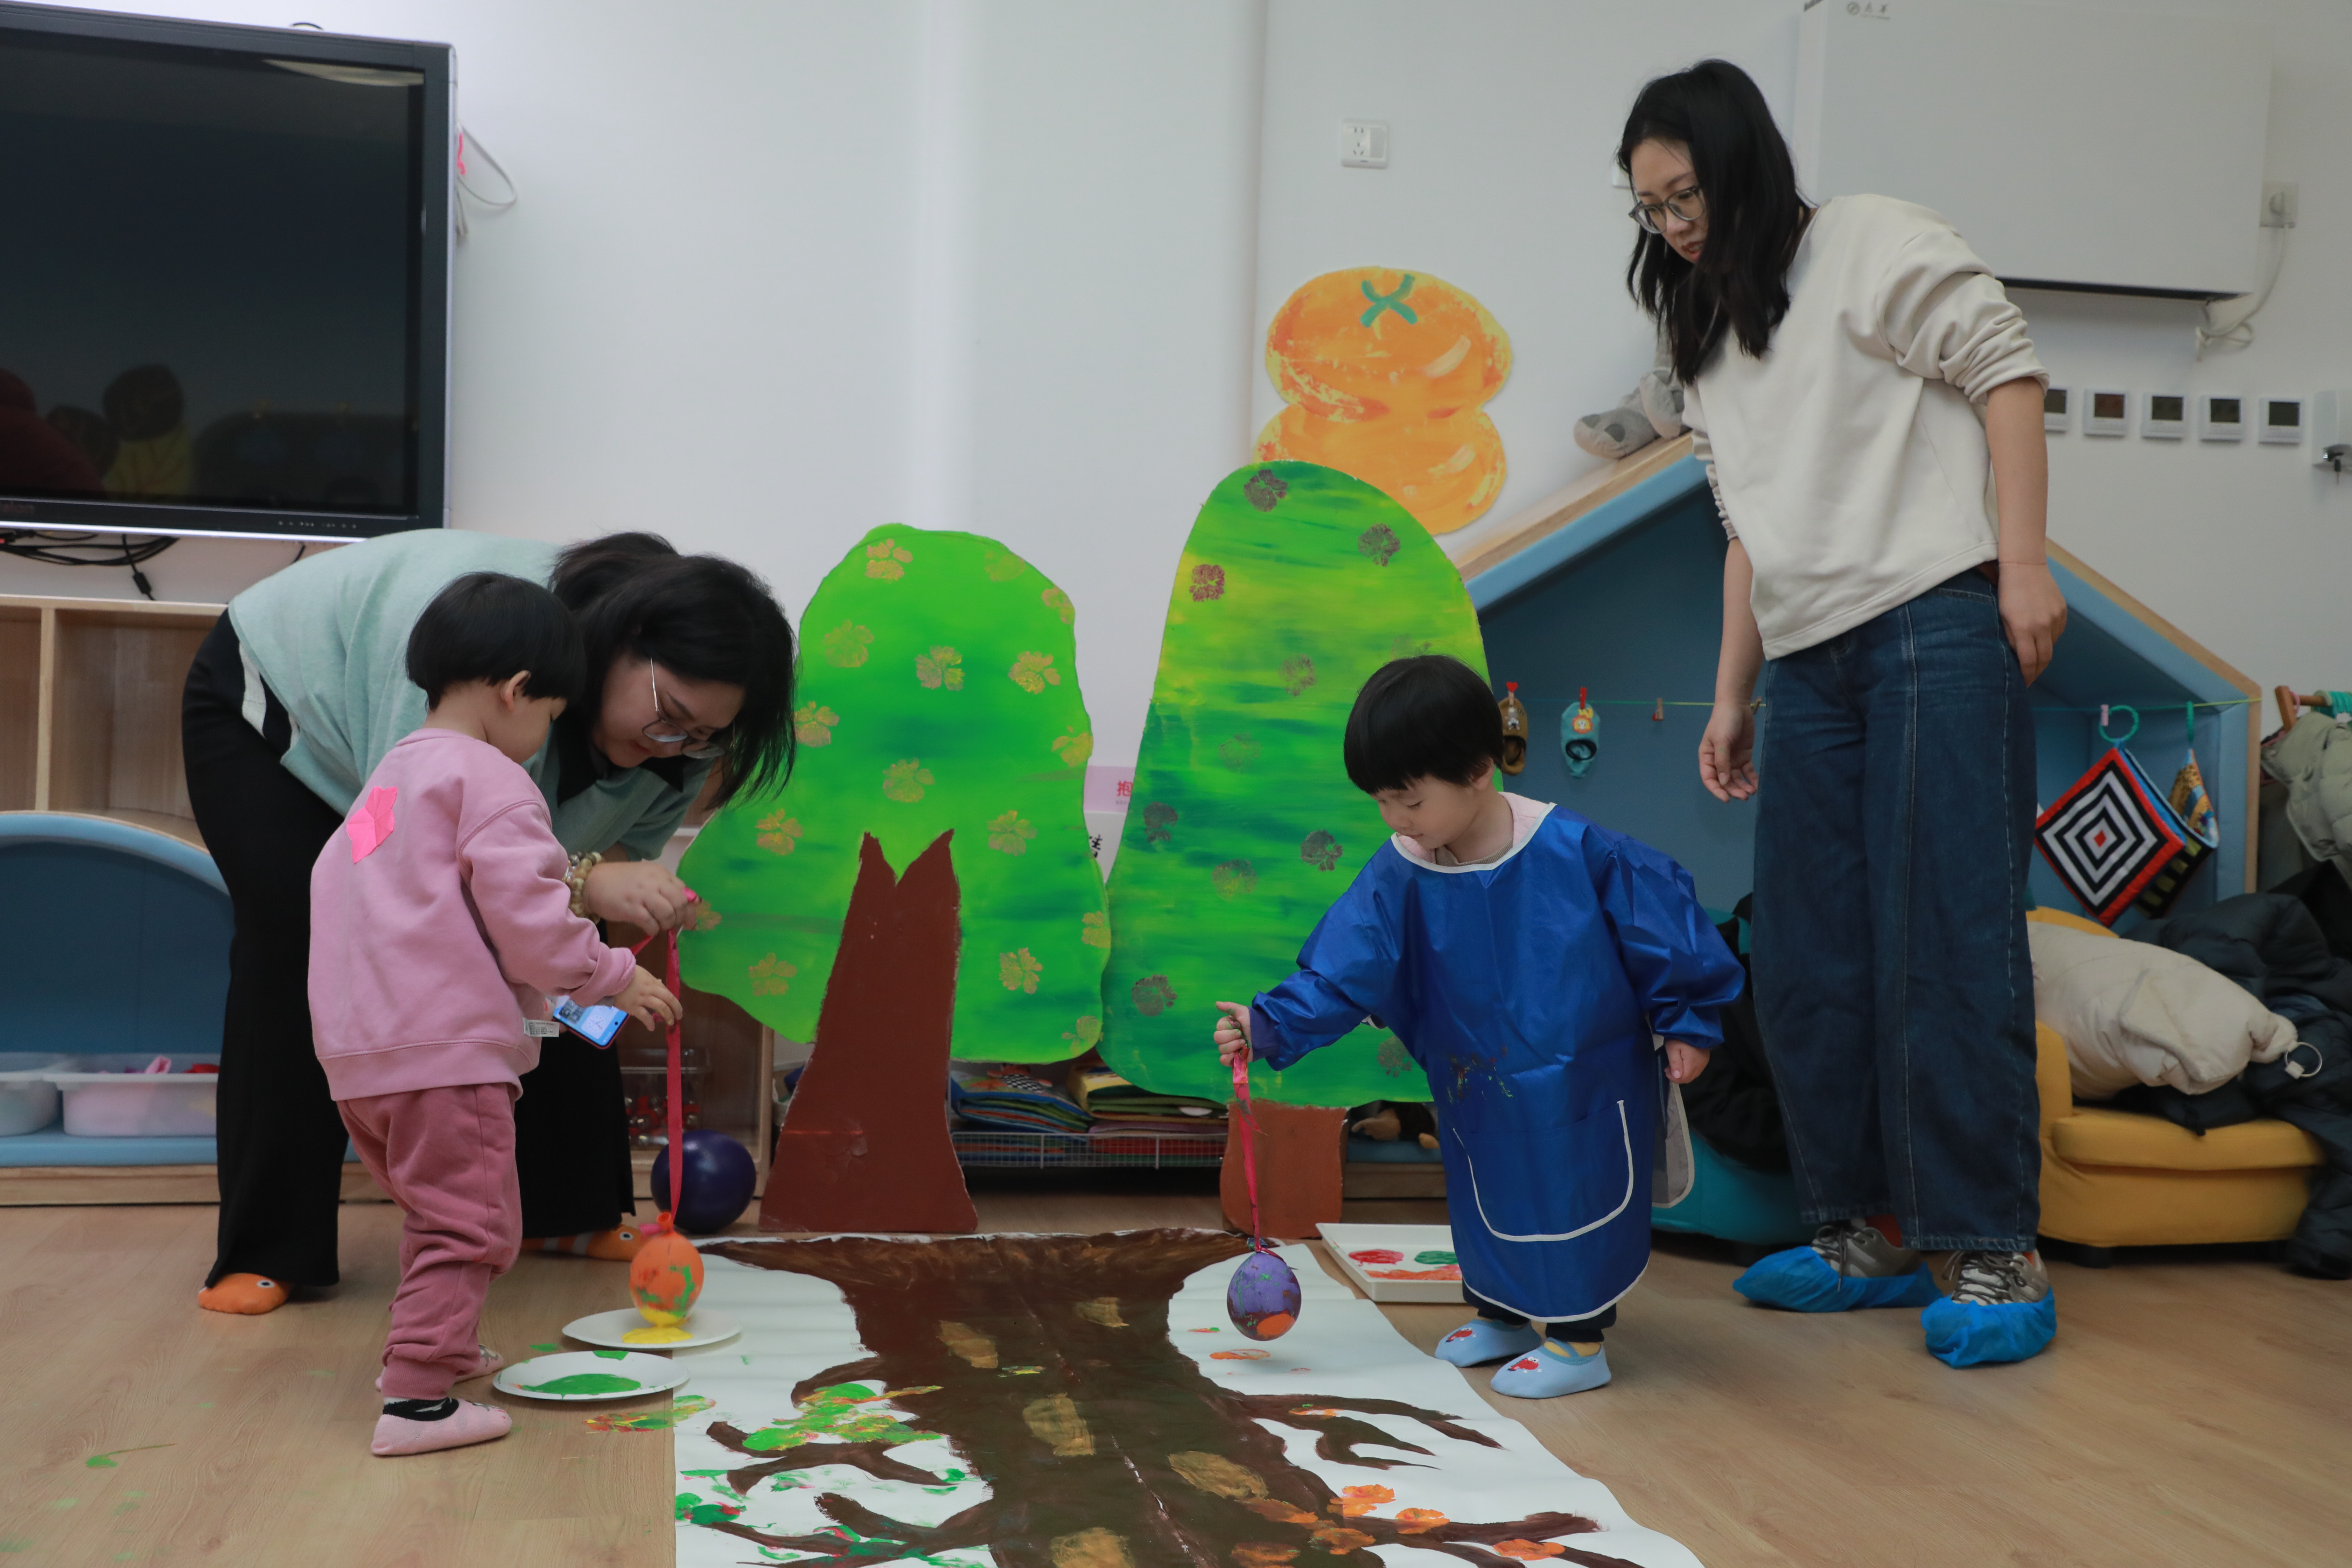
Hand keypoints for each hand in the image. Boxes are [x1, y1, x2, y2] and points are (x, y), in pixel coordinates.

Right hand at [584, 858, 694, 930]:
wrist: (591, 882)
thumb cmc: (620, 881)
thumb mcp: (646, 878)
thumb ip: (663, 888)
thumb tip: (683, 907)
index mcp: (660, 873)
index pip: (685, 891)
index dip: (690, 909)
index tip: (690, 921)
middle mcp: (654, 881)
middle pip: (681, 902)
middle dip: (681, 918)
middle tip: (674, 925)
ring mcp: (642, 894)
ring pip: (668, 913)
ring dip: (666, 924)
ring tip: (658, 925)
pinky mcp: (631, 908)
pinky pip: (651, 923)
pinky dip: (653, 929)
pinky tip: (648, 928)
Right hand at [613, 965, 682, 1031]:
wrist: (610, 976)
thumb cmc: (624, 973)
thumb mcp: (641, 973)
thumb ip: (651, 980)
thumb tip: (660, 983)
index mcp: (651, 981)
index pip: (666, 991)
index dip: (673, 1000)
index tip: (675, 1006)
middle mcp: (649, 990)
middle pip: (668, 999)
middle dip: (676, 1008)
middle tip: (679, 1016)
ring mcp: (642, 998)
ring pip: (660, 1007)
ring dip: (668, 1015)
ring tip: (670, 1022)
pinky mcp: (632, 1007)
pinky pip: (644, 1016)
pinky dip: (649, 1023)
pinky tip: (652, 1028)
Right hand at [1212, 1001, 1252, 1068]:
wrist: (1266, 1034)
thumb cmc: (1254, 1021)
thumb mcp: (1243, 1011)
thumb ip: (1229, 1007)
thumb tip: (1216, 1003)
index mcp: (1227, 1026)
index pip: (1218, 1027)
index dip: (1228, 1027)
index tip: (1238, 1025)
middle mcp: (1226, 1037)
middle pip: (1217, 1038)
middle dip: (1230, 1036)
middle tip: (1242, 1035)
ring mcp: (1230, 1048)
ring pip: (1221, 1049)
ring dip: (1233, 1045)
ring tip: (1243, 1043)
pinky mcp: (1234, 1058)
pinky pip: (1223, 1060)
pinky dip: (1227, 1058)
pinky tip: (1236, 1053)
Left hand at [1664, 1040, 1708, 1082]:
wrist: (1692, 1026)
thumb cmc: (1679, 1036)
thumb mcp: (1672, 1048)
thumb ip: (1675, 1063)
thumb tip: (1677, 1076)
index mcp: (1693, 1063)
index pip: (1684, 1078)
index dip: (1674, 1078)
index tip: (1666, 1071)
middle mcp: (1701, 1065)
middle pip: (1689, 1078)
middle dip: (1678, 1076)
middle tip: (1668, 1068)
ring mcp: (1704, 1062)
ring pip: (1693, 1074)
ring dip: (1683, 1073)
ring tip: (1674, 1065)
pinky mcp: (1705, 1059)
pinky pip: (1697, 1069)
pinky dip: (1688, 1069)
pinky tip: (1682, 1063)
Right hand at [1698, 699, 1757, 801]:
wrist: (1737, 706)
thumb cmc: (1724, 722)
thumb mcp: (1721, 741)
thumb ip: (1722, 762)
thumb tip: (1724, 782)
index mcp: (1707, 758)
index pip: (1709, 779)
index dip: (1716, 790)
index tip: (1726, 799)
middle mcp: (1719, 762)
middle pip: (1725, 781)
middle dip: (1734, 790)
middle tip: (1745, 796)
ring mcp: (1732, 759)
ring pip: (1736, 778)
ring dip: (1743, 786)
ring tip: (1752, 792)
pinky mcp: (1744, 756)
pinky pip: (1747, 771)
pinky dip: (1751, 779)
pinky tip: (1756, 785)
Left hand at [1996, 559, 2066, 685]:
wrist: (2025, 566)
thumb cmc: (2006, 591)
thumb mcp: (2001, 617)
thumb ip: (2010, 638)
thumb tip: (2016, 658)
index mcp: (2024, 628)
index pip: (2029, 661)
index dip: (2026, 676)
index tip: (2023, 684)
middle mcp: (2042, 625)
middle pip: (2044, 658)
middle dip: (2037, 671)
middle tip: (2030, 678)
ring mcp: (2054, 618)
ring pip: (2052, 646)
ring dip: (2043, 656)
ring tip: (2034, 661)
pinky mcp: (2062, 610)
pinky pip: (2058, 632)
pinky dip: (2050, 640)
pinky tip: (2041, 640)